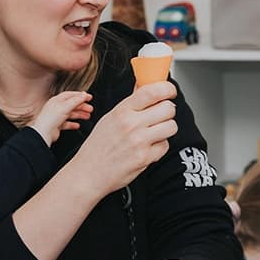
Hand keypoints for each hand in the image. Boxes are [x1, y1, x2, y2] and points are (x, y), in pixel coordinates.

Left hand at [31, 90, 92, 145]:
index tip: (89, 97)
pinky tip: (77, 125)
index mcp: (57, 101)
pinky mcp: (57, 126)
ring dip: (79, 115)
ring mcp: (56, 117)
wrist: (44, 133)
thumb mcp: (65, 106)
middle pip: (71, 105)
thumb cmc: (50, 119)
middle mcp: (56, 108)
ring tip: (87, 116)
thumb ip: (76, 100)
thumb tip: (84, 95)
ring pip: (70, 114)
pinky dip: (73, 124)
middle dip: (82, 106)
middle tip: (90, 108)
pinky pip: (67, 124)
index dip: (80, 95)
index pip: (70, 95)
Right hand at [72, 81, 177, 195]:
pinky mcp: (145, 158)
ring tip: (155, 132)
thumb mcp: (109, 118)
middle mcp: (131, 124)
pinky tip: (148, 147)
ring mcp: (139, 141)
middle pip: (168, 108)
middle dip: (168, 111)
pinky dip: (160, 147)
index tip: (170, 91)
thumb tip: (142, 86)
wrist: (88, 173)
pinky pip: (165, 146)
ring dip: (167, 129)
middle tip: (161, 116)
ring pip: (171, 126)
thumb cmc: (97, 147)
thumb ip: (129, 104)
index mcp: (122, 111)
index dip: (167, 88)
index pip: (152, 91)